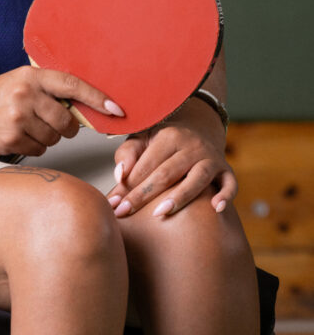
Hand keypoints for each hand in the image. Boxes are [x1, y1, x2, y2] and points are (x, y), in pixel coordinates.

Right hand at [0, 65, 123, 156]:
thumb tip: (84, 107)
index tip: (115, 109)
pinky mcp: (12, 138)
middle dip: (65, 127)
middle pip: (67, 121)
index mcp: (31, 76)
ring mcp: (18, 116)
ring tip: (26, 127)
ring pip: (55, 138)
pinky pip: (40, 150)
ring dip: (46, 137)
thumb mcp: (20, 83)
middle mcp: (25, 94)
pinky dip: (33, 147)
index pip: (72, 85)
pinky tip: (18, 136)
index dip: (97, 97)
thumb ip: (48, 90)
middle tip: (48, 122)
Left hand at [107, 96, 234, 218]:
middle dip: (144, 195)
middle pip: (167, 172)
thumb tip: (120, 175)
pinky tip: (215, 209)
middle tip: (125, 213)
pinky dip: (225, 195)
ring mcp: (211, 158)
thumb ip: (128, 154)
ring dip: (179, 197)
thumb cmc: (162, 143)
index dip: (129, 184)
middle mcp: (191, 145)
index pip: (147, 164)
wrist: (198, 131)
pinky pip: (230, 184)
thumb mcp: (143, 139)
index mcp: (169, 136)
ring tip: (160, 213)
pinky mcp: (226, 171)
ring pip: (197, 179)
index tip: (115, 205)